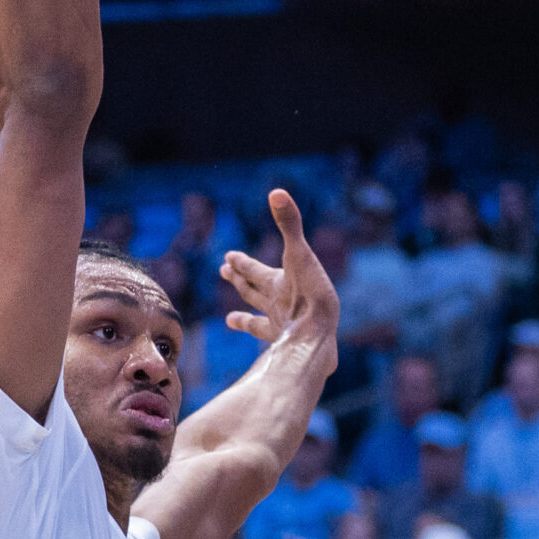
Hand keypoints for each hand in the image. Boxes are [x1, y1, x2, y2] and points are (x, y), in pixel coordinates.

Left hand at [221, 189, 340, 355]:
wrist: (315, 342)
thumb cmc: (310, 298)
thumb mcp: (301, 255)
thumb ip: (290, 224)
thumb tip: (276, 192)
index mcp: (276, 283)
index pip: (252, 270)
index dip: (240, 262)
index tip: (228, 257)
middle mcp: (274, 304)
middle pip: (252, 291)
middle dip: (239, 280)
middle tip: (223, 272)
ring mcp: (281, 327)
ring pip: (258, 320)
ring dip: (245, 318)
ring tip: (230, 320)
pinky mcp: (290, 345)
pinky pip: (273, 344)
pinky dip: (270, 344)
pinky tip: (264, 346)